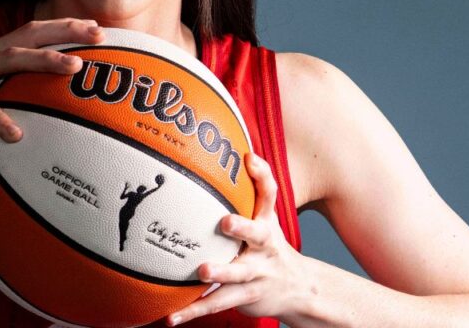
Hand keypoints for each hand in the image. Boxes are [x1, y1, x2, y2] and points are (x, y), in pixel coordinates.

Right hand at [0, 18, 103, 139]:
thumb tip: (21, 127)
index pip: (31, 34)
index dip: (62, 29)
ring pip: (11, 59)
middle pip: (30, 36)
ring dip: (44, 62)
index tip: (94, 29)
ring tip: (74, 69)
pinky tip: (16, 134)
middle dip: (66, 33)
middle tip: (99, 34)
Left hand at [166, 153, 312, 325]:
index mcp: (266, 223)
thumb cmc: (267, 246)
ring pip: (238, 274)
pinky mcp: (246, 296)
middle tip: (225, 222)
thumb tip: (220, 156)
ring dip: (221, 272)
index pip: (269, 194)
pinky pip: (217, 303)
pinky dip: (192, 311)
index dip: (262, 175)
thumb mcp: (264, 218)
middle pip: (258, 234)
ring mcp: (257, 273)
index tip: (249, 158)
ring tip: (201, 271)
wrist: (298, 289)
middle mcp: (265, 247)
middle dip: (243, 227)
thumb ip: (245, 192)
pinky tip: (171, 318)